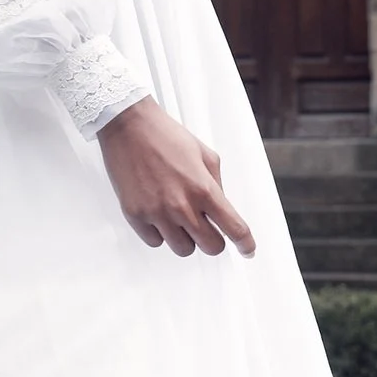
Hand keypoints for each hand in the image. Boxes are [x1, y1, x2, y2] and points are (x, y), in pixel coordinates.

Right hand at [98, 99, 256, 258]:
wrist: (128, 127)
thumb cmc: (166, 136)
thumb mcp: (205, 155)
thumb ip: (216, 185)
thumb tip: (220, 210)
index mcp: (203, 188)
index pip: (234, 228)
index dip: (245, 244)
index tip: (248, 249)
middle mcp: (182, 205)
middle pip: (210, 247)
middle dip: (213, 239)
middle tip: (207, 227)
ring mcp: (157, 213)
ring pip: (183, 249)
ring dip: (186, 237)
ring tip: (178, 216)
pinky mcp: (135, 216)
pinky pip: (155, 242)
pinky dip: (160, 233)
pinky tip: (158, 213)